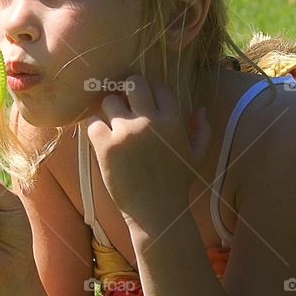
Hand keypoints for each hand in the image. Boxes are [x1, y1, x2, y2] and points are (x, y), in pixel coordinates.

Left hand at [84, 75, 212, 226]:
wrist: (156, 211)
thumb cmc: (176, 183)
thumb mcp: (196, 156)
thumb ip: (202, 130)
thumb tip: (200, 109)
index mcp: (173, 121)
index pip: (159, 87)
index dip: (151, 93)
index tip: (145, 104)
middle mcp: (149, 122)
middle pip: (133, 83)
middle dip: (128, 91)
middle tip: (125, 104)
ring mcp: (126, 133)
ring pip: (109, 100)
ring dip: (109, 110)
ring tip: (112, 124)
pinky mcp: (106, 146)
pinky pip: (92, 122)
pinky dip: (95, 126)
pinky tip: (101, 137)